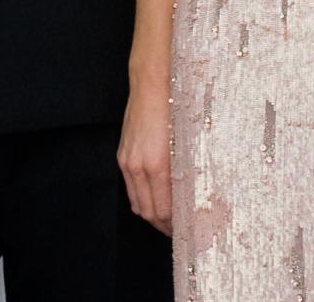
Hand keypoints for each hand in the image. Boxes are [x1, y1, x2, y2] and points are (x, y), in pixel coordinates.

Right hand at [117, 80, 172, 236]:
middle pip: (148, 212)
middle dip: (163, 226)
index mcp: (157, 165)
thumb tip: (191, 196)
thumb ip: (185, 172)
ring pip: (137, 203)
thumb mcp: (187, 141)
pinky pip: (130, 188)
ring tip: (167, 219)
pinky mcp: (122, 155)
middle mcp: (138, 166)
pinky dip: (141, 199)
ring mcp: (127, 161)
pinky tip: (153, 198)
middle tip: (178, 230)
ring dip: (151, 215)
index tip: (186, 230)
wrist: (151, 83)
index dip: (174, 225)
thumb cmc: (175, 107)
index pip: (163, 210)